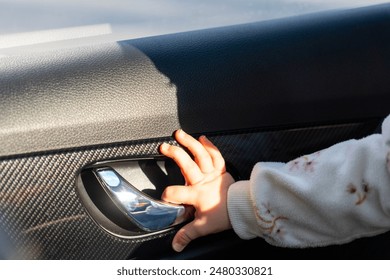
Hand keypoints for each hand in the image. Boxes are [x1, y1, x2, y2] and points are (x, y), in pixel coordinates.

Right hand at [159, 129, 234, 251]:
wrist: (243, 209)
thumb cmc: (224, 216)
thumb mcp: (203, 227)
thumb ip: (187, 234)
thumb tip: (175, 245)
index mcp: (196, 195)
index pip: (175, 193)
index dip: (167, 195)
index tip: (164, 198)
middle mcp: (203, 181)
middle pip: (187, 164)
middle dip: (174, 154)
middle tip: (163, 146)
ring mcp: (212, 173)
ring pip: (200, 155)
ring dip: (190, 143)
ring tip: (179, 134)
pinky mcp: (220, 170)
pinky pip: (216, 155)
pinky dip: (210, 146)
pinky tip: (202, 138)